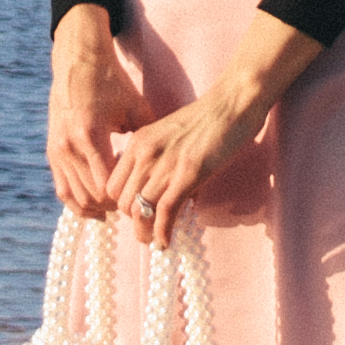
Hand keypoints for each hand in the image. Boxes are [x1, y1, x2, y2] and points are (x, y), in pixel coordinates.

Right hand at [46, 6, 144, 213]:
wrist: (78, 62)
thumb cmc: (111, 83)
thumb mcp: (136, 107)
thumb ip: (147, 139)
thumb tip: (169, 166)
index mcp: (91, 136)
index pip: (107, 185)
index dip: (125, 198)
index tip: (142, 200)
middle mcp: (69, 146)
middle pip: (91, 195)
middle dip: (113, 206)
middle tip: (133, 208)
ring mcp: (58, 150)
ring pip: (75, 197)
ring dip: (96, 207)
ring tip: (116, 209)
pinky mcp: (52, 152)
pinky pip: (62, 189)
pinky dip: (77, 202)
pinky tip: (95, 208)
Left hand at [110, 11, 318, 238]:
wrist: (232, 102)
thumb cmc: (205, 119)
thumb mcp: (167, 136)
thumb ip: (155, 159)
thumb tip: (154, 190)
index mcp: (137, 143)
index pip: (112, 186)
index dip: (123, 205)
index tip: (137, 214)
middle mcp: (144, 154)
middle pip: (124, 203)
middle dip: (134, 221)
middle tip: (148, 230)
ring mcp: (166, 164)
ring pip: (142, 211)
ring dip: (146, 233)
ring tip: (155, 241)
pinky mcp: (188, 174)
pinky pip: (166, 212)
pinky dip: (163, 233)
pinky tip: (167, 243)